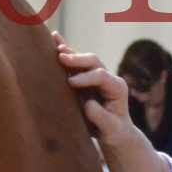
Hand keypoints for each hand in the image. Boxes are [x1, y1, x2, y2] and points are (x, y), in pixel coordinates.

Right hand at [51, 31, 135, 147]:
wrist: (113, 133)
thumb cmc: (113, 132)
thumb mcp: (111, 129)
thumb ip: (101, 117)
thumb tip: (88, 104)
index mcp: (117, 87)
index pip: (101, 76)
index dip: (86, 78)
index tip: (71, 83)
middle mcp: (108, 77)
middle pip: (93, 62)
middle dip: (77, 60)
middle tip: (62, 59)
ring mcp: (96, 75)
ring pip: (83, 59)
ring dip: (69, 53)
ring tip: (56, 48)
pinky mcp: (85, 77)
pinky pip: (74, 62)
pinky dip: (65, 50)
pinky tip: (55, 38)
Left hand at [51, 32, 171, 171]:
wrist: (116, 140)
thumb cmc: (92, 114)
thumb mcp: (77, 94)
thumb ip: (69, 71)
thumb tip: (53, 41)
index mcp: (98, 78)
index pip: (84, 58)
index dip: (70, 50)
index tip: (53, 43)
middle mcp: (110, 83)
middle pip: (96, 63)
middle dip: (79, 59)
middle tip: (61, 58)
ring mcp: (116, 100)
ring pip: (106, 80)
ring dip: (88, 78)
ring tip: (71, 81)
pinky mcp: (117, 121)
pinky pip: (107, 115)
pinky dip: (96, 112)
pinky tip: (88, 107)